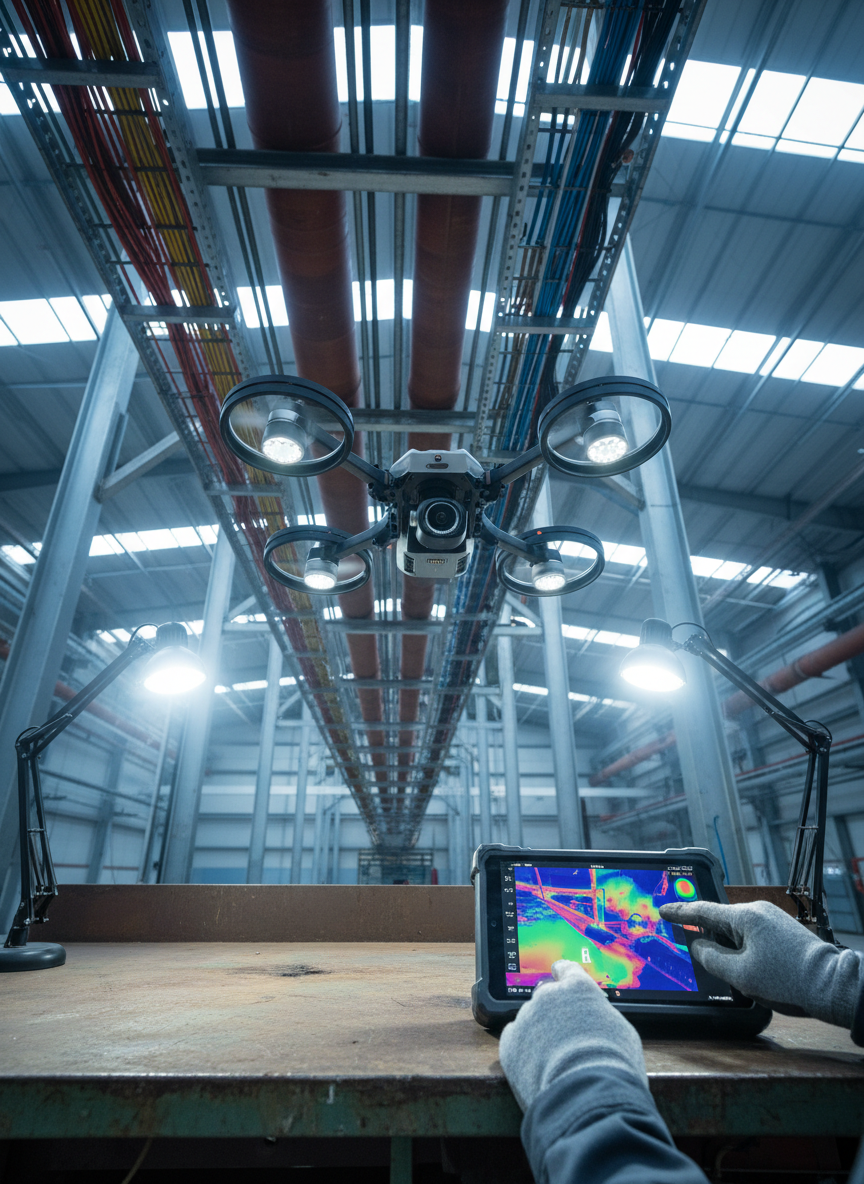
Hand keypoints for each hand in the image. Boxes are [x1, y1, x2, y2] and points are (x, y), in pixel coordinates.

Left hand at [498, 960, 646, 1111]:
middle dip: (553, 1015)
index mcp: (578, 988)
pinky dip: (523, 1052)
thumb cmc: (613, 1067)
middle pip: (547, 999)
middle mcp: (549, 996)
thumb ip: (601, 1018)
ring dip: (538, 1035)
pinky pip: (514, 1041)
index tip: (560, 977)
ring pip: (530, 1021)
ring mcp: (526, 1018)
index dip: (564, 976)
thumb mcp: (621, 1032)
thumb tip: (597, 1024)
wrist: (586, 1097)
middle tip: (565, 1040)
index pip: (566, 970)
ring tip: (554, 1063)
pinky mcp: (510, 1043)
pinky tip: (537, 1069)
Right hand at [659, 900, 863, 1026]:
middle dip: (706, 934)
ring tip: (730, 967)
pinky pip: (752, 933)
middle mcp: (758, 911)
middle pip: (721, 920)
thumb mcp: (740, 975)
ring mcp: (772, 918)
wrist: (830, 985)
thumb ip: (712, 959)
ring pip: (737, 929)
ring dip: (727, 945)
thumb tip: (699, 947)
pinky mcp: (782, 930)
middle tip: (689, 942)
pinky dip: (742, 946)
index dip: (680, 912)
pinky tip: (746, 964)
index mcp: (745, 916)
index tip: (663, 909)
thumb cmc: (788, 980)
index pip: (703, 911)